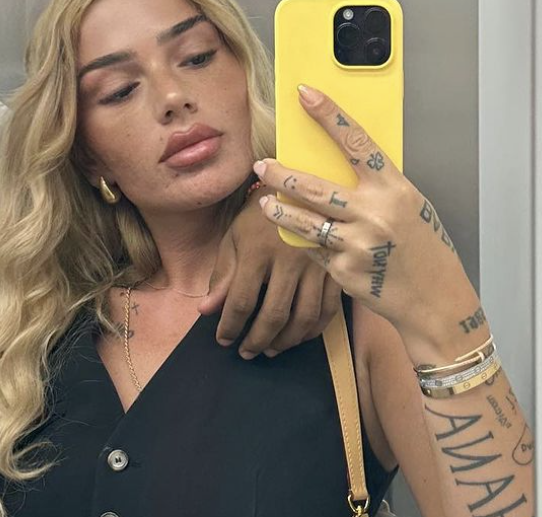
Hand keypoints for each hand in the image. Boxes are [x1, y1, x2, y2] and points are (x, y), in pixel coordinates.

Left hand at [199, 185, 340, 358]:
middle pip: (275, 314)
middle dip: (258, 340)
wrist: (299, 188)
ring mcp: (316, 265)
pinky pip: (329, 309)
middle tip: (246, 352)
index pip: (241, 300)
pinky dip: (313, 329)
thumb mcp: (234, 239)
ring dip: (286, 340)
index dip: (230, 325)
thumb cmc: (260, 214)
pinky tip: (299, 336)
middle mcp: (289, 261)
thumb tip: (206, 310)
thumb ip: (223, 276)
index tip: (223, 340)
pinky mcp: (335, 268)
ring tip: (271, 349)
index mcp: (258, 251)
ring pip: (305, 317)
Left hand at [252, 85, 483, 363]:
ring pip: (302, 221)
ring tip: (264, 202)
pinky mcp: (343, 270)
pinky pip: (312, 248)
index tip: (306, 95)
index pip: (356, 142)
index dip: (329, 116)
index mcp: (394, 189)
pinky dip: (304, 241)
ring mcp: (356, 244)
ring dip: (278, 210)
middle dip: (281, 175)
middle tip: (262, 165)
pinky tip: (298, 237)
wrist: (437, 301)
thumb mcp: (410, 207)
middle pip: (313, 186)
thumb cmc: (424, 249)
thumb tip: (336, 165)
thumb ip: (376, 188)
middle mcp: (374, 214)